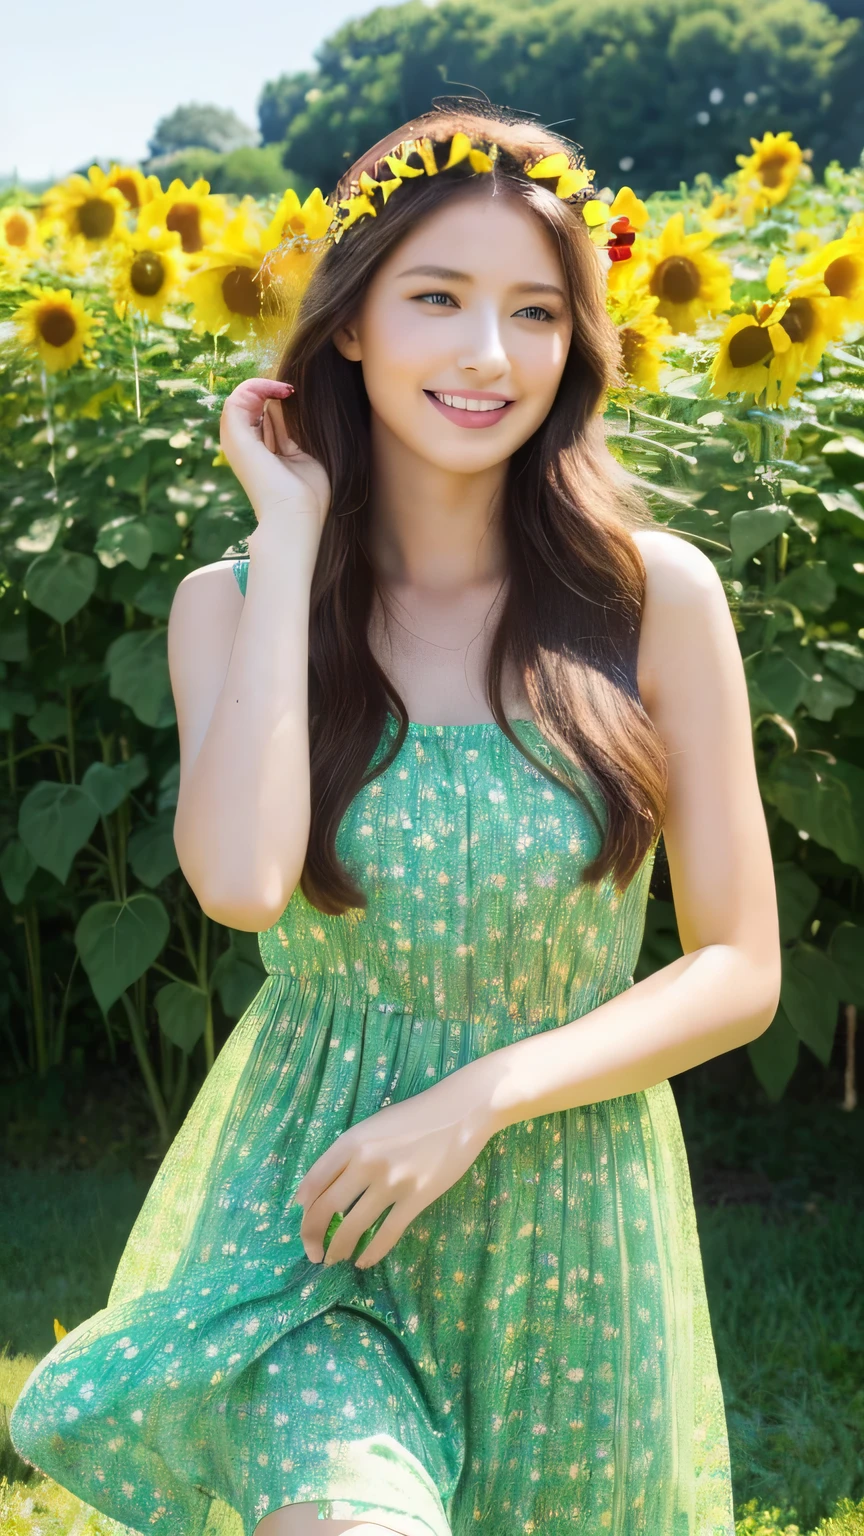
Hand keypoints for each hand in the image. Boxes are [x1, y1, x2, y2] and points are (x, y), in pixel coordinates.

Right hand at [219, 377, 331, 538]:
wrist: (295, 516)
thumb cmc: (307, 495)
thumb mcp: (304, 454)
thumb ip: (293, 430)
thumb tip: (289, 401)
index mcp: (260, 453)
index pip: (264, 415)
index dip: (279, 401)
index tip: (298, 396)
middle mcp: (245, 446)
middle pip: (253, 405)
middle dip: (272, 391)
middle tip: (293, 391)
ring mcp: (237, 441)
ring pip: (242, 399)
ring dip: (265, 386)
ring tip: (287, 389)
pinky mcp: (235, 437)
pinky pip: (237, 399)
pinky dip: (256, 387)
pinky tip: (278, 390)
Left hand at [292, 1065, 495, 1269]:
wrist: (461, 1110)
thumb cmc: (417, 1115)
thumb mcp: (375, 1126)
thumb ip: (351, 1151)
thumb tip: (328, 1186)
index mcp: (352, 1141)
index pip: (314, 1182)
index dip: (303, 1209)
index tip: (303, 1223)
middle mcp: (365, 1162)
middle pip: (326, 1208)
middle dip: (313, 1236)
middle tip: (313, 1252)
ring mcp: (391, 1181)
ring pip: (353, 1227)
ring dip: (339, 1249)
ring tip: (335, 1259)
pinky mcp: (416, 1197)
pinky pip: (387, 1233)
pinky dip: (371, 1252)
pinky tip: (364, 1261)